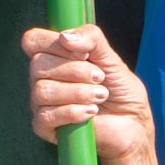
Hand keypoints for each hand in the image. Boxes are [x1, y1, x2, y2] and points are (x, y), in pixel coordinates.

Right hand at [21, 21, 154, 161]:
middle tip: (100, 78)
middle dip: (75, 70)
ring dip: (78, 92)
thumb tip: (64, 37)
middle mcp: (42, 77)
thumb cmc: (120, 90)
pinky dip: (72, 112)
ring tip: (101, 96)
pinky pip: (46, 115)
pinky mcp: (44, 127)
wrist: (132, 125)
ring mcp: (40, 102)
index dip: (54, 43)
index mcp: (54, 56)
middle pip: (38, 64)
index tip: (84, 53)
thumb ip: (92, 39)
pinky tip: (91, 113)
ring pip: (42, 90)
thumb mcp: (111, 58)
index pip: (33, 40)